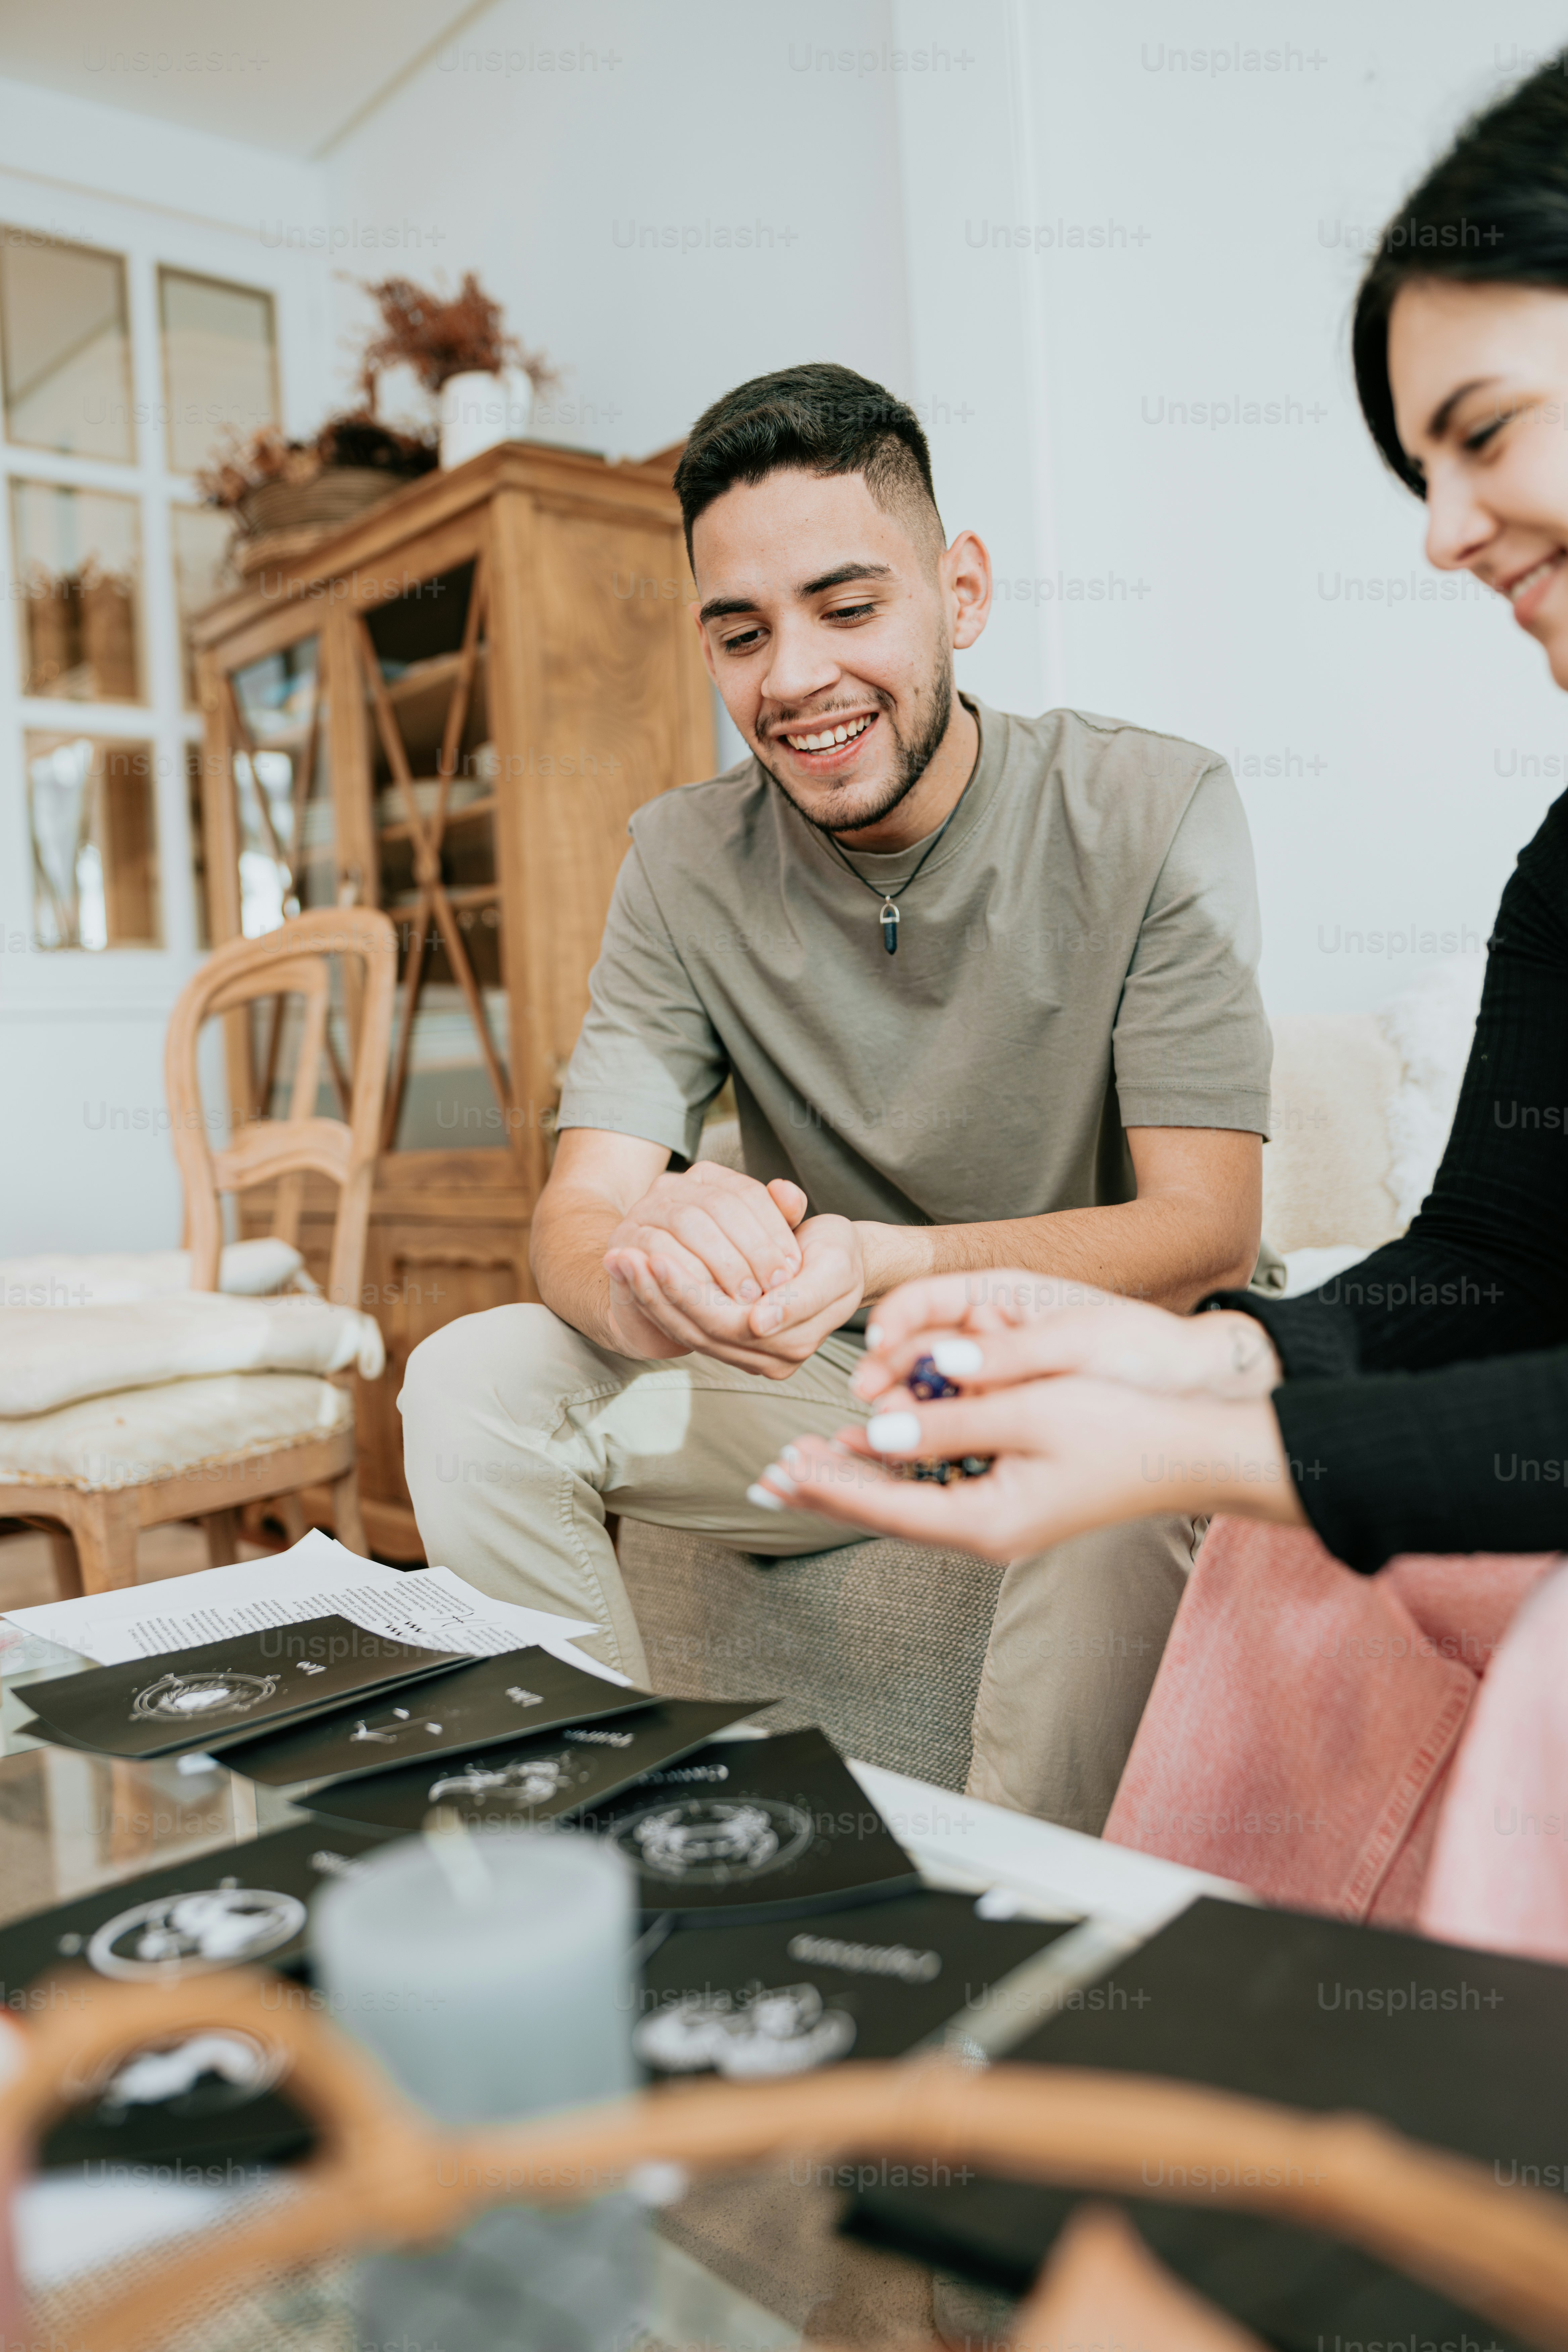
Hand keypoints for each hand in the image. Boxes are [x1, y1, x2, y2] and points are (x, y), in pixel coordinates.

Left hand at [603, 1167, 862, 1375]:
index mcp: (793, 1343)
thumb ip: (800, 1298)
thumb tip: (760, 1322)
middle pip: (699, 1331)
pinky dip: (660, 1299)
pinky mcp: (732, 1341)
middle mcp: (767, 1359)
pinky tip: (636, 1272)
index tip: (654, 1256)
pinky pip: (689, 1325)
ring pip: (688, 1331)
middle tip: (622, 1257)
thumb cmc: (840, 1256)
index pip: (727, 1324)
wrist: (845, 1262)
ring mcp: (748, 1354)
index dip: (688, 1293)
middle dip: (657, 1294)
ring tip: (620, 1261)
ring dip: (650, 1297)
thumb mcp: (834, 1267)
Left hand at [751, 1379, 1304, 1559]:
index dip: (827, 1482)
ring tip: (801, 1464)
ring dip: (854, 1482)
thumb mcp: (1031, 1411)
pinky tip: (874, 1454)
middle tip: (767, 1473)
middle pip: (885, 1513)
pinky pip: (935, 1493)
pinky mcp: (1014, 1504)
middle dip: (825, 1489)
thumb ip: (951, 1421)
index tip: (780, 1463)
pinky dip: (895, 1476)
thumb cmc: (1121, 1425)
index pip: (884, 1502)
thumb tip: (879, 1429)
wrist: (1190, 1451)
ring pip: (906, 1505)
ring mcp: (1001, 1522)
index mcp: (987, 1519)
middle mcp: (986, 1532)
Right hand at [851, 1270, 1281, 1408]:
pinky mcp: (1012, 1405)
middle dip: (886, 1373)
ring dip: (905, 1406)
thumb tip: (940, 1360)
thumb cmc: (1143, 1350)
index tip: (872, 1359)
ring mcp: (1000, 1369)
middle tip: (865, 1407)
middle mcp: (993, 1330)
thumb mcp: (1077, 1345)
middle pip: (917, 1344)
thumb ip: (1010, 1353)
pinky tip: (923, 1454)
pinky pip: (962, 1413)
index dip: (891, 1324)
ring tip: (883, 1437)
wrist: (1196, 1384)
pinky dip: (940, 1429)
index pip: (924, 1297)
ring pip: (933, 1384)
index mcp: (1004, 1295)